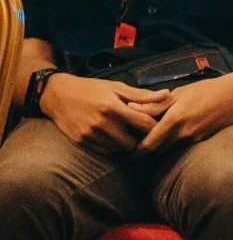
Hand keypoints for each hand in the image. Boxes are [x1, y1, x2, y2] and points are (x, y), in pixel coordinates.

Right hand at [40, 74, 167, 151]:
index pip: (144, 124)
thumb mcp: (117, 87)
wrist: (58, 95)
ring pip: (119, 149)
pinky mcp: (82, 142)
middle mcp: (102, 123)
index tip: (159, 124)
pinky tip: (113, 137)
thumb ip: (142, 95)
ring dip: (126, 144)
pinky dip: (112, 147)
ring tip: (128, 134)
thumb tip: (167, 94)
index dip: (155, 126)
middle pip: (132, 142)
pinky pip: (105, 151)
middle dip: (140, 139)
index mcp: (114, 107)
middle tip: (143, 132)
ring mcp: (91, 134)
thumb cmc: (92, 89)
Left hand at [139, 73, 232, 152]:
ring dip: (159, 145)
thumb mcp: (180, 93)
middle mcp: (181, 134)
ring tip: (153, 137)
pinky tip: (173, 132)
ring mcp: (192, 139)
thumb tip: (130, 107)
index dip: (135, 150)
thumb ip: (155, 104)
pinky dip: (173, 142)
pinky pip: (180, 145)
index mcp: (173, 120)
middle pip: (156, 150)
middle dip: (145, 148)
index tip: (126, 148)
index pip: (147, 144)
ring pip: (167, 149)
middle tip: (136, 142)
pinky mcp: (200, 140)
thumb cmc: (208, 89)